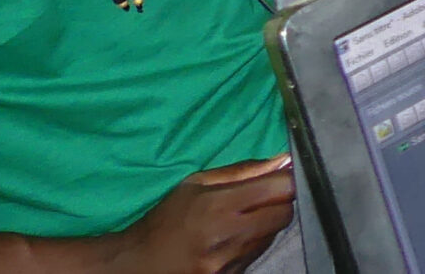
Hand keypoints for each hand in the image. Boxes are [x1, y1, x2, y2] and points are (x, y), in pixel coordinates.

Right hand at [118, 156, 295, 273]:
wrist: (137, 264)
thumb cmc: (166, 219)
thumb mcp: (196, 184)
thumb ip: (244, 171)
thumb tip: (284, 160)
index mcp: (218, 205)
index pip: (280, 189)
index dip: (287, 180)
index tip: (282, 178)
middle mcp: (227, 236)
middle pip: (284, 214)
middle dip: (280, 203)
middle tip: (262, 199)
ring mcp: (229, 262)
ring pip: (272, 235)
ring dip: (264, 225)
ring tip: (239, 221)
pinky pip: (256, 255)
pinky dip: (252, 244)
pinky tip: (231, 240)